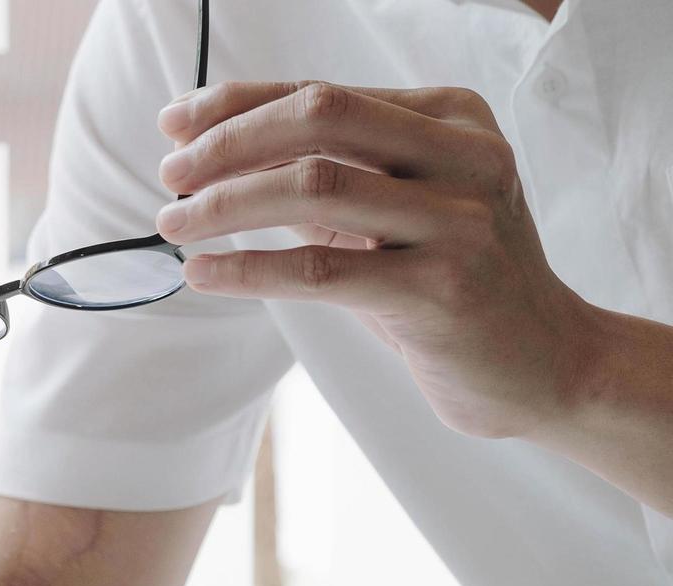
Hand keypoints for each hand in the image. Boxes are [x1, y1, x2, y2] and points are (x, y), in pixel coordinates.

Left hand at [153, 81, 594, 439]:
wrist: (544, 363)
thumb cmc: (451, 281)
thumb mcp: (395, 209)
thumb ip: (326, 170)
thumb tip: (211, 148)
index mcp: (452, 118)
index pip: (322, 92)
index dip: (237, 103)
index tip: (174, 123)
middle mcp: (466, 156)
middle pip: (317, 118)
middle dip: (227, 143)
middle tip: (170, 175)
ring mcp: (459, 221)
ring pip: (312, 186)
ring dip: (224, 203)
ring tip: (174, 223)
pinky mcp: (441, 290)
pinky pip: (319, 269)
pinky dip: (247, 268)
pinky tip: (202, 273)